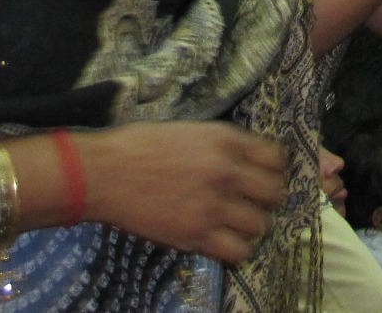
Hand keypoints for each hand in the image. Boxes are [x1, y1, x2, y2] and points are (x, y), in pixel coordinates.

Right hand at [77, 122, 288, 264]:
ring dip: (252, 225)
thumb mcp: (189, 130)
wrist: (104, 173)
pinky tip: (224, 241)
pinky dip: (236, 249)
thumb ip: (220, 144)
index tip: (266, 174)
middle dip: (267, 198)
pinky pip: (237, 251)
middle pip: (274, 193)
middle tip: (254, 201)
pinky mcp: (196, 235)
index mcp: (225, 140)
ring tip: (238, 223)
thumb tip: (244, 158)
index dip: (275, 168)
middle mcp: (226, 172)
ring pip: (260, 225)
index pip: (277, 157)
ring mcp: (213, 206)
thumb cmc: (139, 146)